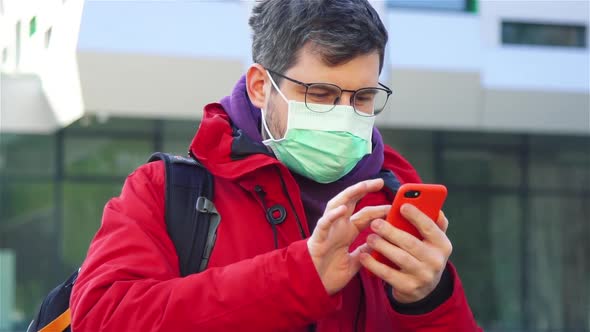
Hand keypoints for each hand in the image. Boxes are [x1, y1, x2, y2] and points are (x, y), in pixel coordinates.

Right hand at [307, 178, 389, 294]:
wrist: (311, 287)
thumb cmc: (329, 274)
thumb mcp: (354, 262)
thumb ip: (365, 251)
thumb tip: (378, 242)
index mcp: (347, 232)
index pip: (365, 215)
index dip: (378, 210)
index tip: (393, 206)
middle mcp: (338, 226)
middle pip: (352, 202)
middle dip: (364, 190)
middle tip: (379, 182)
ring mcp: (328, 230)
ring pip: (337, 205)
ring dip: (349, 195)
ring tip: (362, 186)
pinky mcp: (318, 238)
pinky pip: (324, 223)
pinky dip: (332, 215)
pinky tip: (342, 208)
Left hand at [360, 204, 452, 302]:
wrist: (423, 289)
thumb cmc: (424, 255)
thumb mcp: (432, 241)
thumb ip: (433, 224)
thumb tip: (436, 210)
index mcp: (442, 245)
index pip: (430, 228)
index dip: (416, 216)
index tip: (401, 206)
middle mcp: (436, 261)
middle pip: (411, 243)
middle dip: (391, 232)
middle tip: (375, 223)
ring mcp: (423, 276)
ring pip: (400, 258)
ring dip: (382, 246)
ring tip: (369, 237)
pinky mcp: (409, 288)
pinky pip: (388, 274)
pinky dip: (374, 265)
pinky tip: (363, 256)